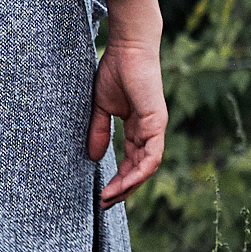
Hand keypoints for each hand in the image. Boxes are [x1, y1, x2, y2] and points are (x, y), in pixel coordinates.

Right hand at [88, 0, 165, 208]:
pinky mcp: (156, 122)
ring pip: (147, 167)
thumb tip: (94, 156)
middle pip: (140, 169)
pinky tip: (123, 183)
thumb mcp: (101, 108)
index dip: (118, 179)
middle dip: (123, 189)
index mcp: (137, 128)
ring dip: (129, 186)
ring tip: (111, 198)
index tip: (102, 194)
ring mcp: (155, 128)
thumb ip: (99, 131)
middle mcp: (149, 131)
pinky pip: (151, 156)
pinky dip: (139, 173)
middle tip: (105, 203)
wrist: (128, 48)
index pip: (131, 161)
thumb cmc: (114, 71)